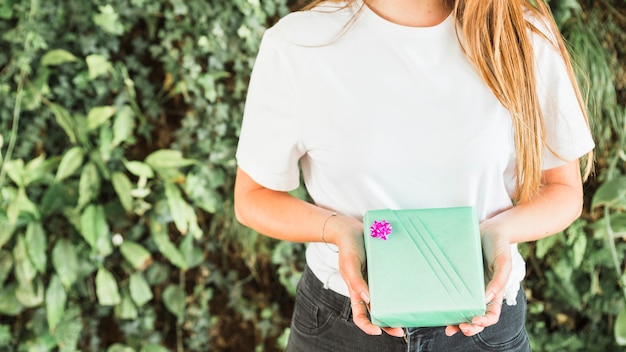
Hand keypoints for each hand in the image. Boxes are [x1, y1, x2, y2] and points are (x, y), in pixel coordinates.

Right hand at [334, 215, 404, 337]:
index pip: (360, 315)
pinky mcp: (386, 271)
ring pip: (389, 300)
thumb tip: (368, 299)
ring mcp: (378, 280)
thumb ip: (356, 282)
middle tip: (402, 329)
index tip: (378, 332)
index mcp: (357, 291)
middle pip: (378, 313)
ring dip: (398, 309)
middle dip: (388, 324)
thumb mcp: (349, 264)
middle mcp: (368, 289)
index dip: (367, 326)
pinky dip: (402, 290)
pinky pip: (395, 283)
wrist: (352, 228)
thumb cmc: (347, 247)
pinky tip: (412, 291)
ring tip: (410, 314)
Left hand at [445, 221, 511, 336]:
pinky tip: (438, 309)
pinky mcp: (457, 279)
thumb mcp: (503, 262)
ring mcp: (468, 288)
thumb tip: (487, 299)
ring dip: (456, 321)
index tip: (475, 321)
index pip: (492, 314)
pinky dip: (446, 305)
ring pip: (462, 310)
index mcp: (495, 293)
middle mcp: (481, 293)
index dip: (485, 321)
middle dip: (469, 327)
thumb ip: (498, 281)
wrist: (489, 229)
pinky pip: (452, 294)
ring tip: (449, 328)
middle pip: (476, 317)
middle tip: (460, 328)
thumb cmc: (499, 246)